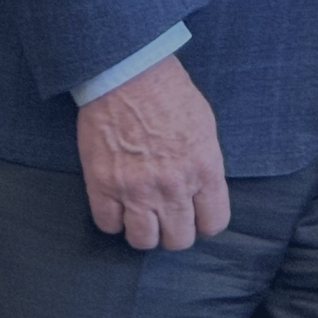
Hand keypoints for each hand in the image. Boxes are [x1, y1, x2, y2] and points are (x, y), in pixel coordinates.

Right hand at [77, 53, 230, 250]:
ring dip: (144, 231)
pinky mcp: (102, 186)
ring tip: (143, 214)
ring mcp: (136, 189)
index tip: (197, 217)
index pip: (214, 223)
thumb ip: (205, 167)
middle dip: (175, 231)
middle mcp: (173, 186)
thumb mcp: (205, 128)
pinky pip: (108, 226)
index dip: (205, 223)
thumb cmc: (170, 95)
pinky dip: (113, 220)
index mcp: (204, 169)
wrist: (129, 75)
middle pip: (178, 240)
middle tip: (168, 216)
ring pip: (143, 241)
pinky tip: (118, 205)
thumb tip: (203, 194)